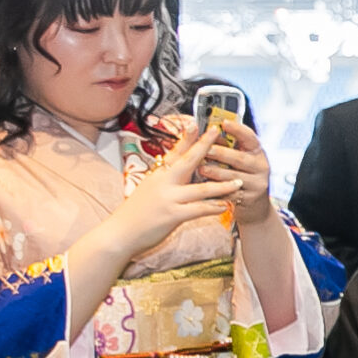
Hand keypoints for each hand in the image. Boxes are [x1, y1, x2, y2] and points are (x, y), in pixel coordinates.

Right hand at [97, 127, 233, 259]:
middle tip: (217, 134)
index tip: (197, 123)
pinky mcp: (172, 215)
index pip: (174, 152)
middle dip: (204, 146)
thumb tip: (175, 172)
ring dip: (222, 186)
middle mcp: (163, 183)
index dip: (186, 138)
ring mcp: (168, 198)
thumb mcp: (148, 190)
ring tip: (238, 181)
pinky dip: (213, 207)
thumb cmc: (134, 214)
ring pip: (200, 189)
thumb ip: (164, 181)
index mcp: (157, 175)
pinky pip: (198, 209)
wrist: (119, 234)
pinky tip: (224, 206)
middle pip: (187, 161)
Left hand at [198, 115, 274, 227]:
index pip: (250, 137)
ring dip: (216, 173)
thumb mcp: (239, 158)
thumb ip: (226, 146)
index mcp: (257, 152)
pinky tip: (206, 187)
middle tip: (205, 150)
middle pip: (240, 158)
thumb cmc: (240, 174)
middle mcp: (261, 166)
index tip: (224, 123)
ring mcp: (257, 183)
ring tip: (201, 169)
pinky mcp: (250, 198)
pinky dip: (218, 190)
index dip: (238, 130)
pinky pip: (232, 193)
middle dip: (221, 153)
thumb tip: (207, 133)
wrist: (253, 204)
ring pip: (235, 177)